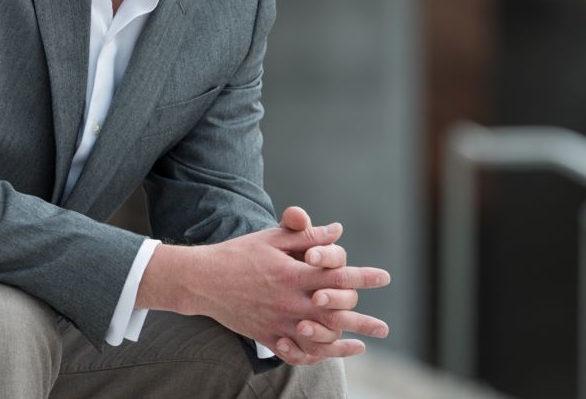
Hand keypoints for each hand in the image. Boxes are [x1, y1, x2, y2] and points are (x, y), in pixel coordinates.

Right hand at [137, 206, 390, 365]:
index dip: (363, 277)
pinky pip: (294, 351)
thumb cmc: (239, 253)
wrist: (201, 280)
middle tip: (383, 327)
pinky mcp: (266, 335)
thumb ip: (306, 236)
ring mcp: (278, 321)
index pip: (337, 276)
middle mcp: (289, 301)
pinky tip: (329, 354)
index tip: (384, 278)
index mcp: (293, 273)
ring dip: (343, 343)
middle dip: (361, 321)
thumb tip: (337, 231)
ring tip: (365, 344)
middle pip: (334, 314)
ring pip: (317, 337)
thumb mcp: (272, 238)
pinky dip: (314, 355)